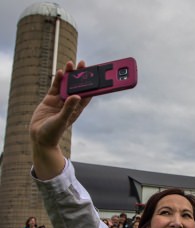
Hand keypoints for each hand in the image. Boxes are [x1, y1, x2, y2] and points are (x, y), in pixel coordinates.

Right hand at [30, 61, 90, 178]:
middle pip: (76, 87)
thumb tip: (77, 96)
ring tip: (71, 64)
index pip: (86, 95)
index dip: (91, 85)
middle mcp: (70, 104)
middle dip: (80, 76)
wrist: (40, 138)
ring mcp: (59, 101)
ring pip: (65, 85)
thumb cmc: (53, 132)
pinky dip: (57, 80)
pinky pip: (55, 87)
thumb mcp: (62, 120)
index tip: (95, 75)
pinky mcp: (50, 100)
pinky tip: (60, 72)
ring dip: (68, 75)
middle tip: (83, 64)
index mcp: (76, 109)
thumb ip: (68, 108)